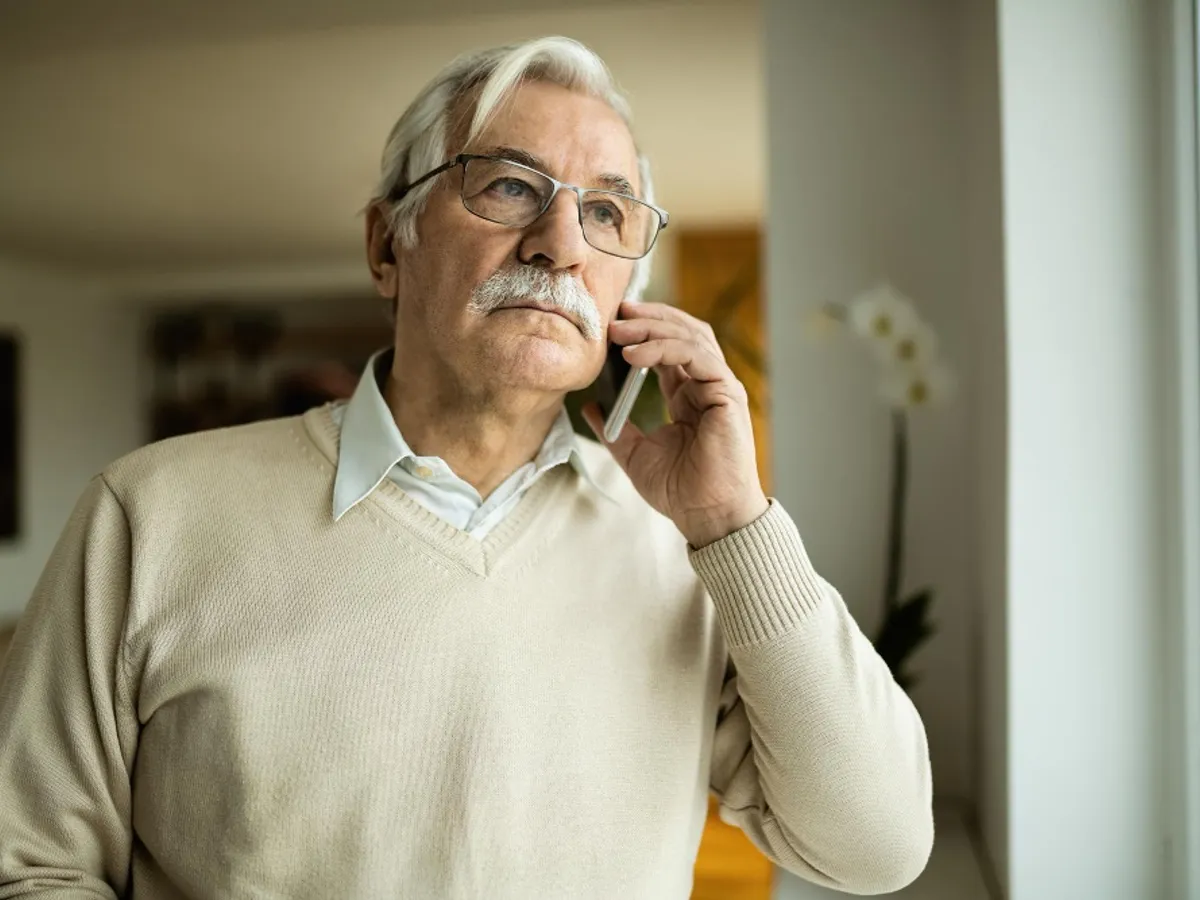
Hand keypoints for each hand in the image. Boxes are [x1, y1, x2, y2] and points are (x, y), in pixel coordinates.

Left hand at [582, 300, 768, 547]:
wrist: (706, 516)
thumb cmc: (680, 491)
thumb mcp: (634, 453)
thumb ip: (614, 428)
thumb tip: (590, 407)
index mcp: (688, 395)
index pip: (669, 346)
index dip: (643, 328)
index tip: (611, 322)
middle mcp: (706, 385)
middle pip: (683, 331)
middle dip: (648, 318)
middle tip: (614, 314)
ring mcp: (720, 387)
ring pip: (691, 336)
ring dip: (653, 326)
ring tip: (619, 329)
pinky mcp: (728, 393)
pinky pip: (696, 356)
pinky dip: (665, 348)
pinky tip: (635, 354)